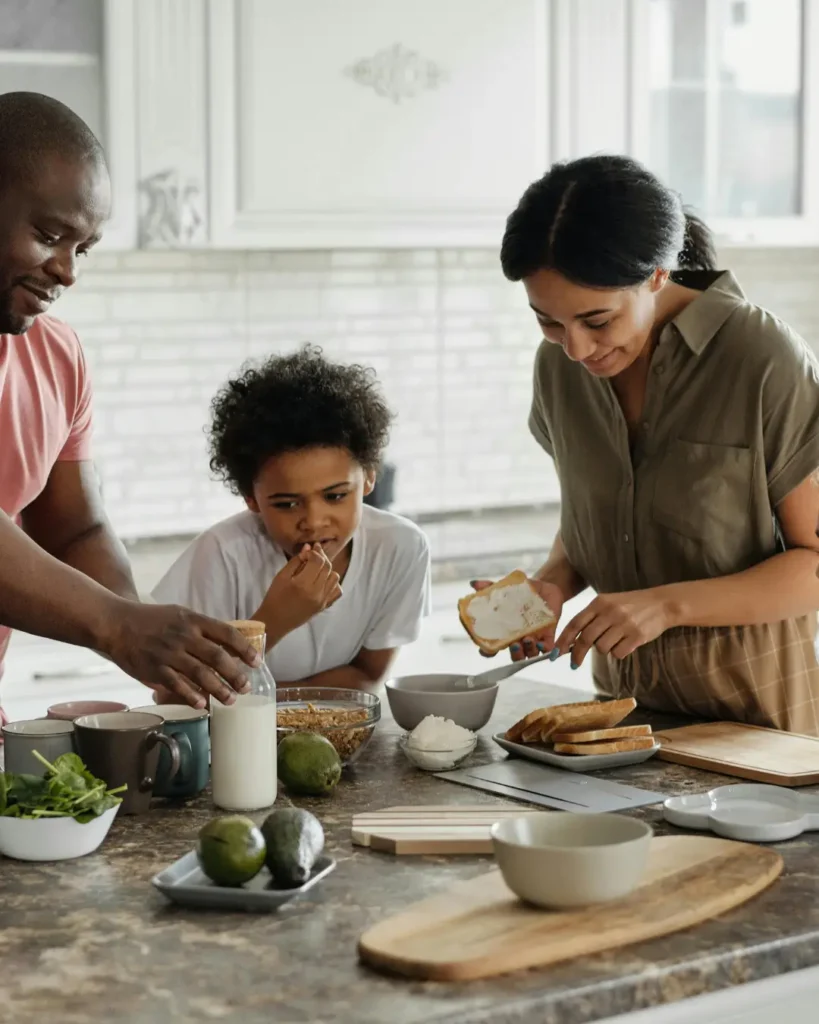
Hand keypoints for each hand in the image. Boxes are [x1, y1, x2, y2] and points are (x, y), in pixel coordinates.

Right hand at [100, 602, 261, 709]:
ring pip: (200, 674)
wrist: (117, 624)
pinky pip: (177, 685)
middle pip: (217, 657)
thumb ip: (202, 629)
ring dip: (218, 689)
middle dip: (235, 674)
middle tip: (246, 687)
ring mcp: (169, 653)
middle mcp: (184, 636)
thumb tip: (228, 646)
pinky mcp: (154, 669)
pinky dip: (191, 696)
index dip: (244, 649)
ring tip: (231, 700)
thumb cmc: (152, 620)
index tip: (257, 662)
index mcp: (193, 620)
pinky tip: (202, 704)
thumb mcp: (181, 615)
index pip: (226, 633)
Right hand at [264, 543, 341, 638]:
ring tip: (317, 568)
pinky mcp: (324, 606)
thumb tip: (309, 547)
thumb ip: (296, 561)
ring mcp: (322, 601)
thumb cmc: (274, 597)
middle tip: (313, 553)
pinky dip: (333, 583)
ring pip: (335, 577)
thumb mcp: (281, 576)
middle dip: (322, 557)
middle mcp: (316, 592)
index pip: (318, 561)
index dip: (314, 552)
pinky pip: (337, 591)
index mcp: (303, 584)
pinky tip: (323, 581)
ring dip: (327, 570)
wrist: (275, 621)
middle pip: (328, 567)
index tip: (307, 551)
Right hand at [470, 578, 564, 660]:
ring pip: (530, 654)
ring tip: (528, 639)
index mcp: (505, 630)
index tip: (485, 649)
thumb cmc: (522, 592)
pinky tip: (541, 642)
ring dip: (528, 650)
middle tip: (513, 645)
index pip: (493, 647)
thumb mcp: (506, 589)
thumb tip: (474, 583)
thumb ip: (490, 587)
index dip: (487, 651)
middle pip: (514, 655)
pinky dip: (545, 649)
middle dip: (514, 654)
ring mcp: (534, 638)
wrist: (545, 588)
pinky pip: (547, 649)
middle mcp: (518, 637)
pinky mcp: (548, 635)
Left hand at [554, 589, 672, 667]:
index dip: (563, 640)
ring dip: (604, 650)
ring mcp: (624, 624)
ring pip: (602, 648)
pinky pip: (618, 653)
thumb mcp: (608, 603)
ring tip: (614, 641)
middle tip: (574, 664)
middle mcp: (610, 612)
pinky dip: (618, 652)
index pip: (575, 623)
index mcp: (599, 602)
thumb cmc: (630, 605)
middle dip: (577, 654)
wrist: (661, 603)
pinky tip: (626, 643)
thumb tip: (571, 641)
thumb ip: (591, 618)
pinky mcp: (637, 636)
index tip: (556, 654)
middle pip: (585, 639)